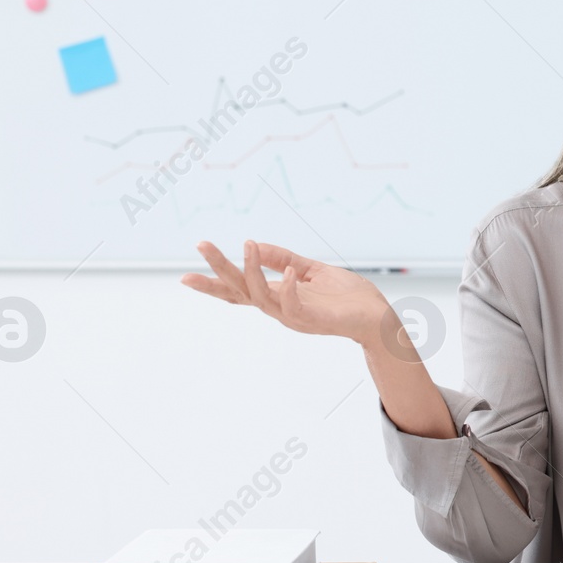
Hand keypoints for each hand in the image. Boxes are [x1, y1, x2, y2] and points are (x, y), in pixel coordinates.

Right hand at [180, 240, 392, 344]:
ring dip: (251, 270)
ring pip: (261, 296)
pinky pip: (293, 305)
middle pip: (239, 291)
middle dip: (218, 271)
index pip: (239, 290)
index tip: (186, 273)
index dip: (214, 282)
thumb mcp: (311, 270)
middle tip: (201, 246)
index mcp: (277, 297)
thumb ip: (284, 258)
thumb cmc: (346, 296)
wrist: (376, 316)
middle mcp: (279, 309)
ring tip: (246, 245)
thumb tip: (254, 242)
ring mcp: (294, 316)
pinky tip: (289, 269)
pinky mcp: (313, 320)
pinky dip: (288, 287)